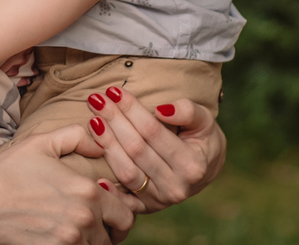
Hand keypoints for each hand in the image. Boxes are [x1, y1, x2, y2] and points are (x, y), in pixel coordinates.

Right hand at [0, 125, 135, 243]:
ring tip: (78, 229)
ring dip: (92, 241)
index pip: (126, 214)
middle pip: (115, 237)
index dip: (122, 211)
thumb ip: (75, 137)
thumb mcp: (40, 143)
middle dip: (111, 230)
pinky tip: (63, 236)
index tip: (111, 208)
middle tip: (101, 224)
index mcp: (87, 191)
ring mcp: (68, 241)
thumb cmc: (6, 172)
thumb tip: (98, 144)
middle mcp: (83, 220)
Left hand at [87, 89, 224, 212]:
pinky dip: (111, 191)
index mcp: (191, 164)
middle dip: (113, 121)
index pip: (153, 132)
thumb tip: (162, 109)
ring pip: (126, 171)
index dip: (132, 110)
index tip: (114, 91)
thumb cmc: (202, 139)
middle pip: (136, 149)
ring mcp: (160, 200)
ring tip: (93, 120)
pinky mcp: (147, 208)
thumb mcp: (205, 121)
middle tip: (95, 99)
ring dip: (106, 144)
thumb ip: (188, 112)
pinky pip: (124, 202)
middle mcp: (176, 186)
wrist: (205, 169)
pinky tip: (96, 176)